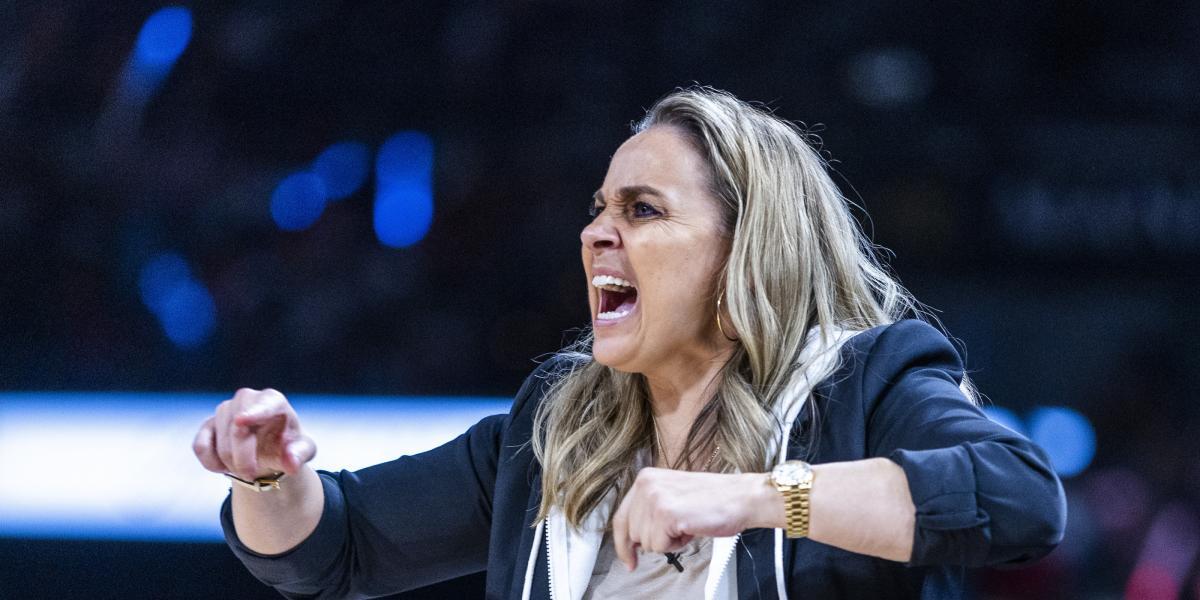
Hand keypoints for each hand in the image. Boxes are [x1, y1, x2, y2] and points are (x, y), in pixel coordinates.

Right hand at [192, 388, 316, 480]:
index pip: (265, 403)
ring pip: (219, 439)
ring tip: (246, 468)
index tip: (241, 422)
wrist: (268, 449)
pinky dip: (211, 462)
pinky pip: (201, 445)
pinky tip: (224, 467)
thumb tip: (291, 464)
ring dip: (230, 462)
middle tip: (250, 475)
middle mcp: (247, 399)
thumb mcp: (302, 451)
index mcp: (274, 401)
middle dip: (242, 457)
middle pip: (237, 428)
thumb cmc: (288, 445)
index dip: (254, 412)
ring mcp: (225, 409)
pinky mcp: (208, 424)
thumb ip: (299, 455)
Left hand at [610, 468, 779, 569]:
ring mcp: (654, 498)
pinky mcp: (666, 513)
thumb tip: (632, 539)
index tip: (628, 559)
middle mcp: (646, 484)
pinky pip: (659, 546)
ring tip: (687, 524)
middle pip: (632, 533)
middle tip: (678, 530)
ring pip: (646, 542)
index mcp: (646, 478)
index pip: (621, 517)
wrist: (741, 497)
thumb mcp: (672, 496)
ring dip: (668, 541)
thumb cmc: (713, 500)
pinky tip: (690, 528)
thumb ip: (649, 510)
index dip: (623, 543)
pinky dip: (677, 545)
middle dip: (654, 541)